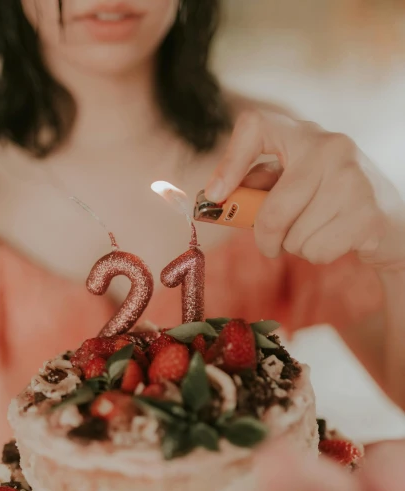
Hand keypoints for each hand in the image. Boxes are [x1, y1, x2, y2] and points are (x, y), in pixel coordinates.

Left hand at [206, 110, 404, 267]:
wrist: (391, 217)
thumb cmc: (329, 201)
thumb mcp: (294, 182)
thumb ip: (259, 186)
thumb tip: (214, 195)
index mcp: (305, 134)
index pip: (256, 125)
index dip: (230, 161)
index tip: (215, 194)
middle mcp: (331, 147)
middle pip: (273, 210)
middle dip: (265, 237)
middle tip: (270, 245)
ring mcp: (352, 179)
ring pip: (294, 236)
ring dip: (297, 246)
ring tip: (318, 231)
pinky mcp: (367, 214)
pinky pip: (316, 251)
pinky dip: (318, 255)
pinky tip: (336, 239)